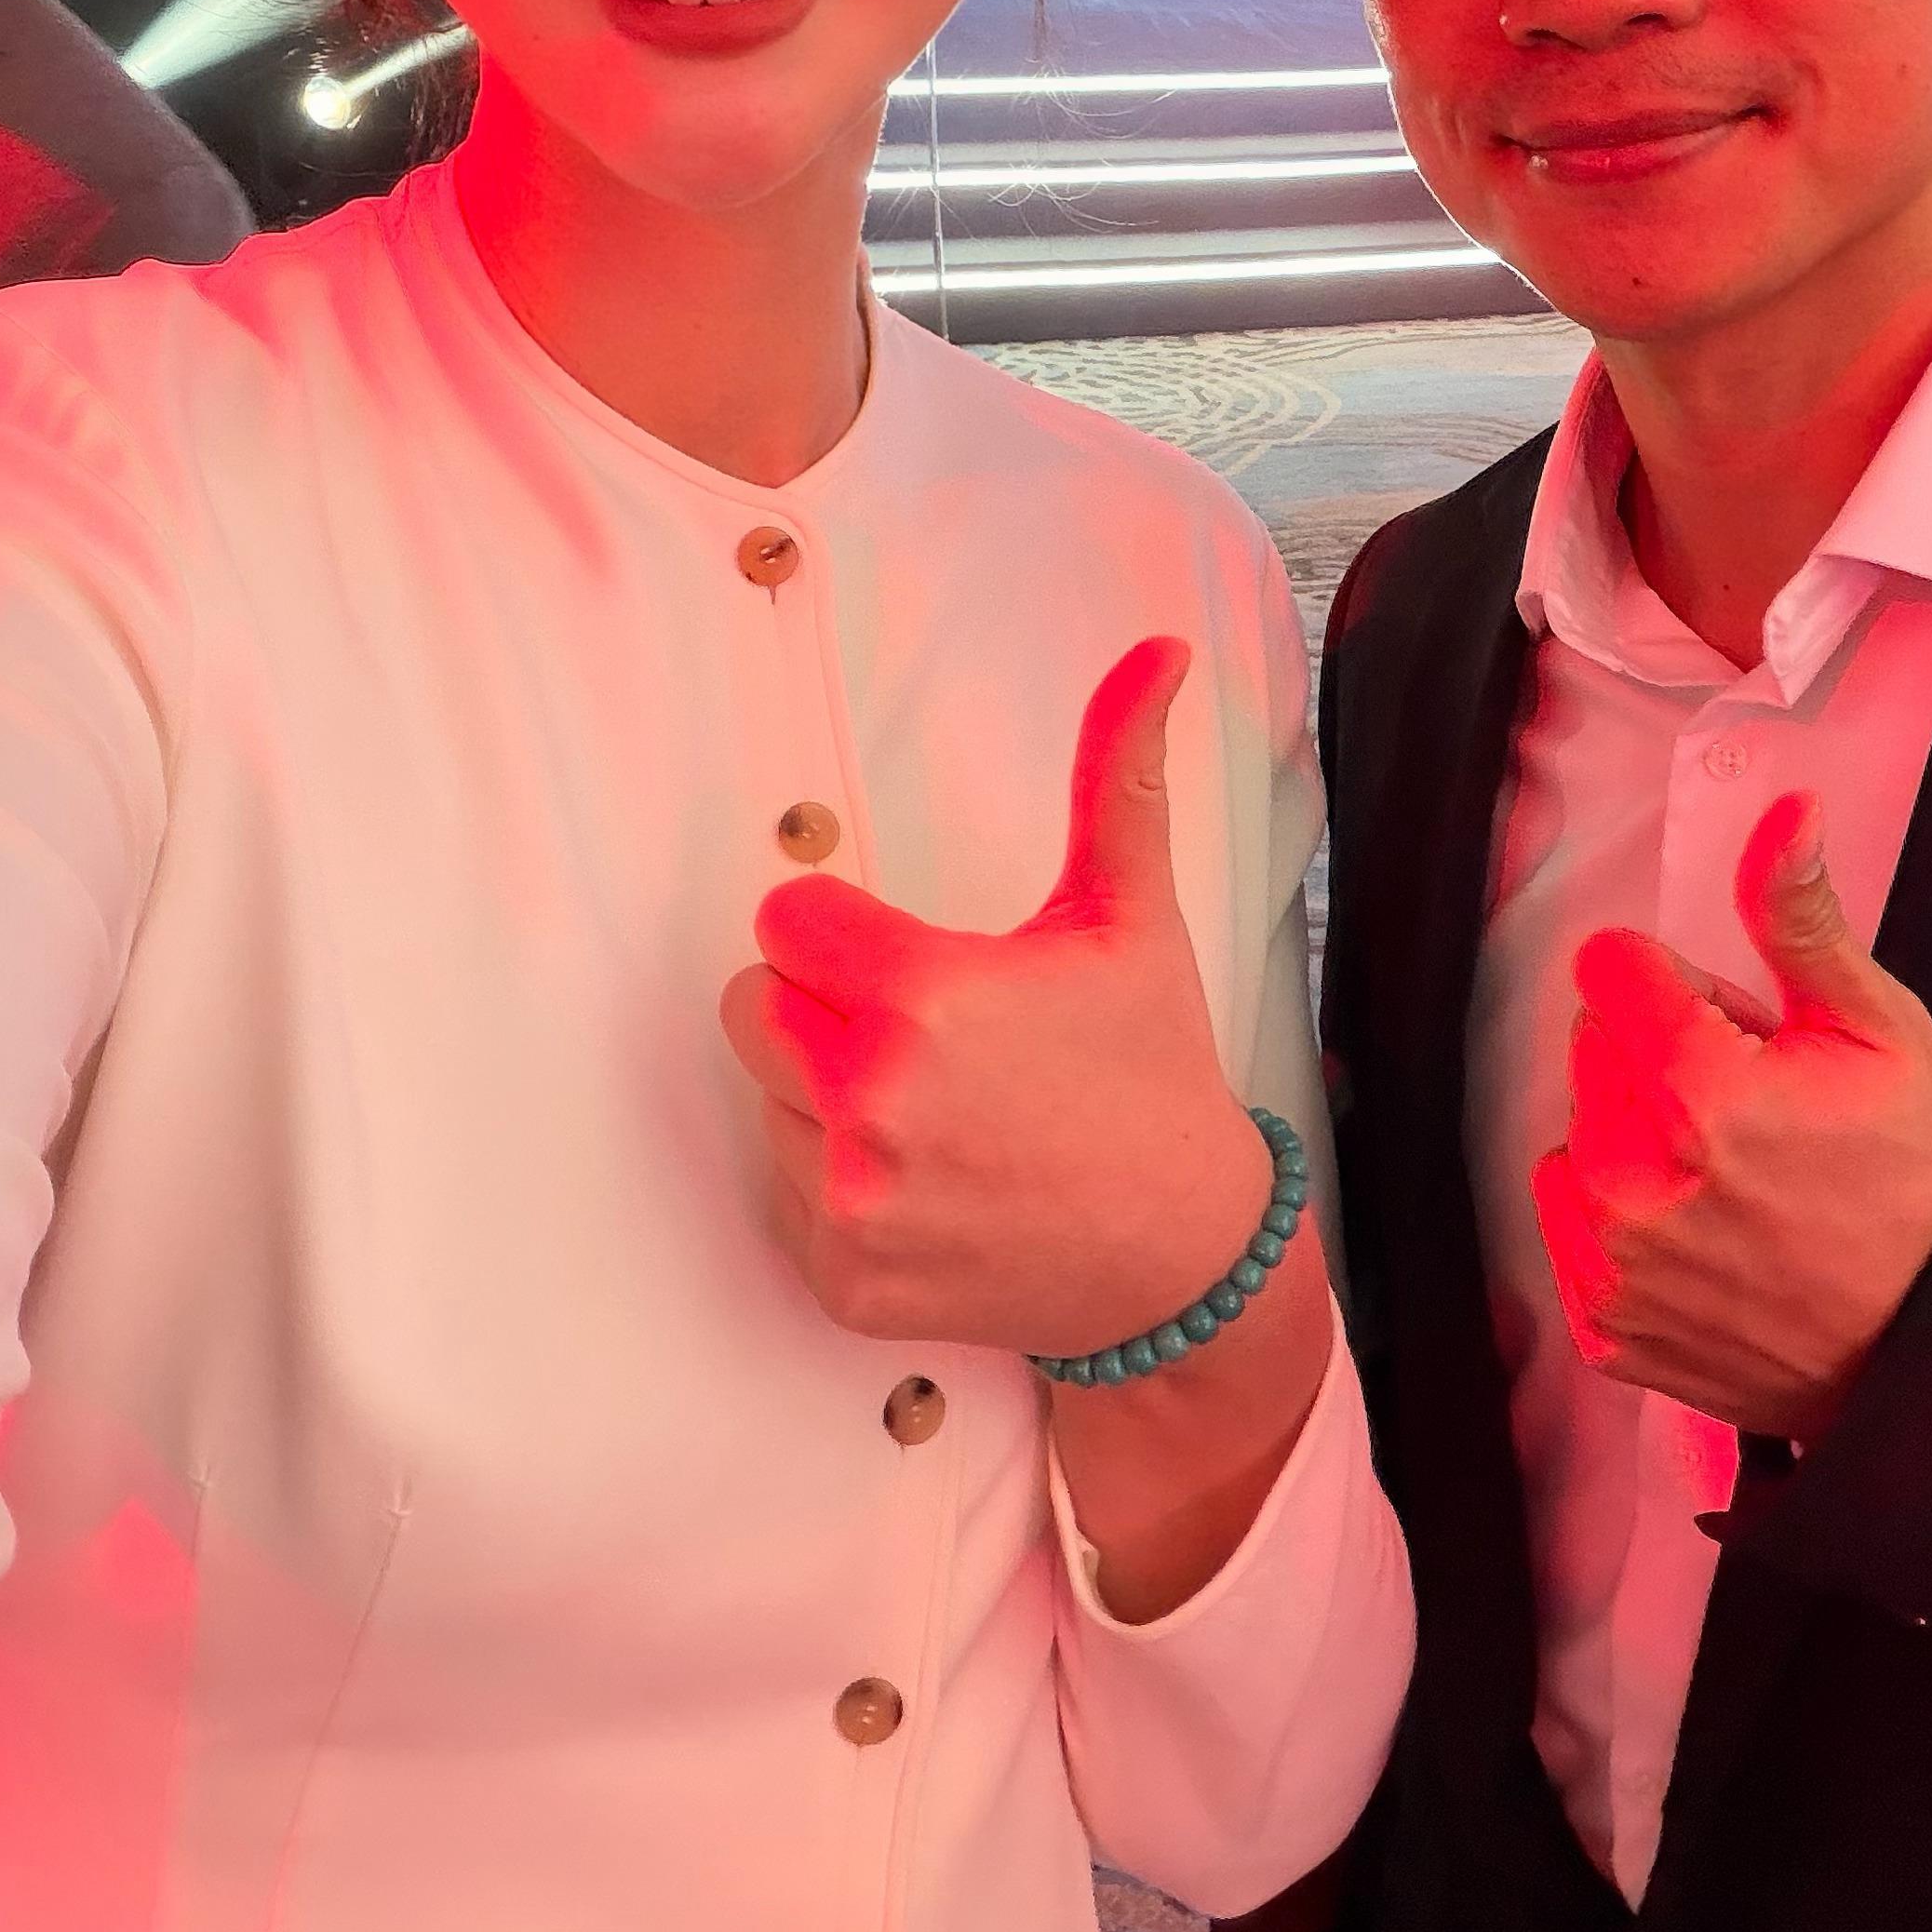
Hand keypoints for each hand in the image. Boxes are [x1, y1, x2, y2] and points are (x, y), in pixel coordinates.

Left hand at [719, 636, 1274, 1360]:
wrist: (1183, 1254)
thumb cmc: (1151, 1074)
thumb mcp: (1130, 917)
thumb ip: (1116, 778)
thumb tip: (1155, 654)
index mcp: (924, 998)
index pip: (784, 922)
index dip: (839, 928)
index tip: (902, 955)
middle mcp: (871, 1104)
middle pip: (748, 1007)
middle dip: (816, 1005)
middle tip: (913, 1030)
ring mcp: (852, 1201)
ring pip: (763, 1100)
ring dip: (822, 1096)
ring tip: (931, 1111)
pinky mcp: (843, 1277)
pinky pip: (783, 1194)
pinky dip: (838, 1185)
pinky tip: (927, 1181)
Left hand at [1531, 793, 1931, 1438]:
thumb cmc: (1925, 1186)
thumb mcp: (1882, 1029)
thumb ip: (1800, 918)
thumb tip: (1784, 816)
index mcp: (1705, 1095)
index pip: (1611, 968)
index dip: (1680, 983)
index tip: (1736, 1026)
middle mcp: (1643, 1186)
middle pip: (1594, 1049)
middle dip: (1662, 1056)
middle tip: (1756, 1106)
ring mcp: (1621, 1267)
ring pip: (1576, 1136)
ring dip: (1635, 1139)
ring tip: (1735, 1174)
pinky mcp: (1611, 1328)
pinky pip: (1568, 1228)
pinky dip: (1621, 1223)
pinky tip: (1704, 1232)